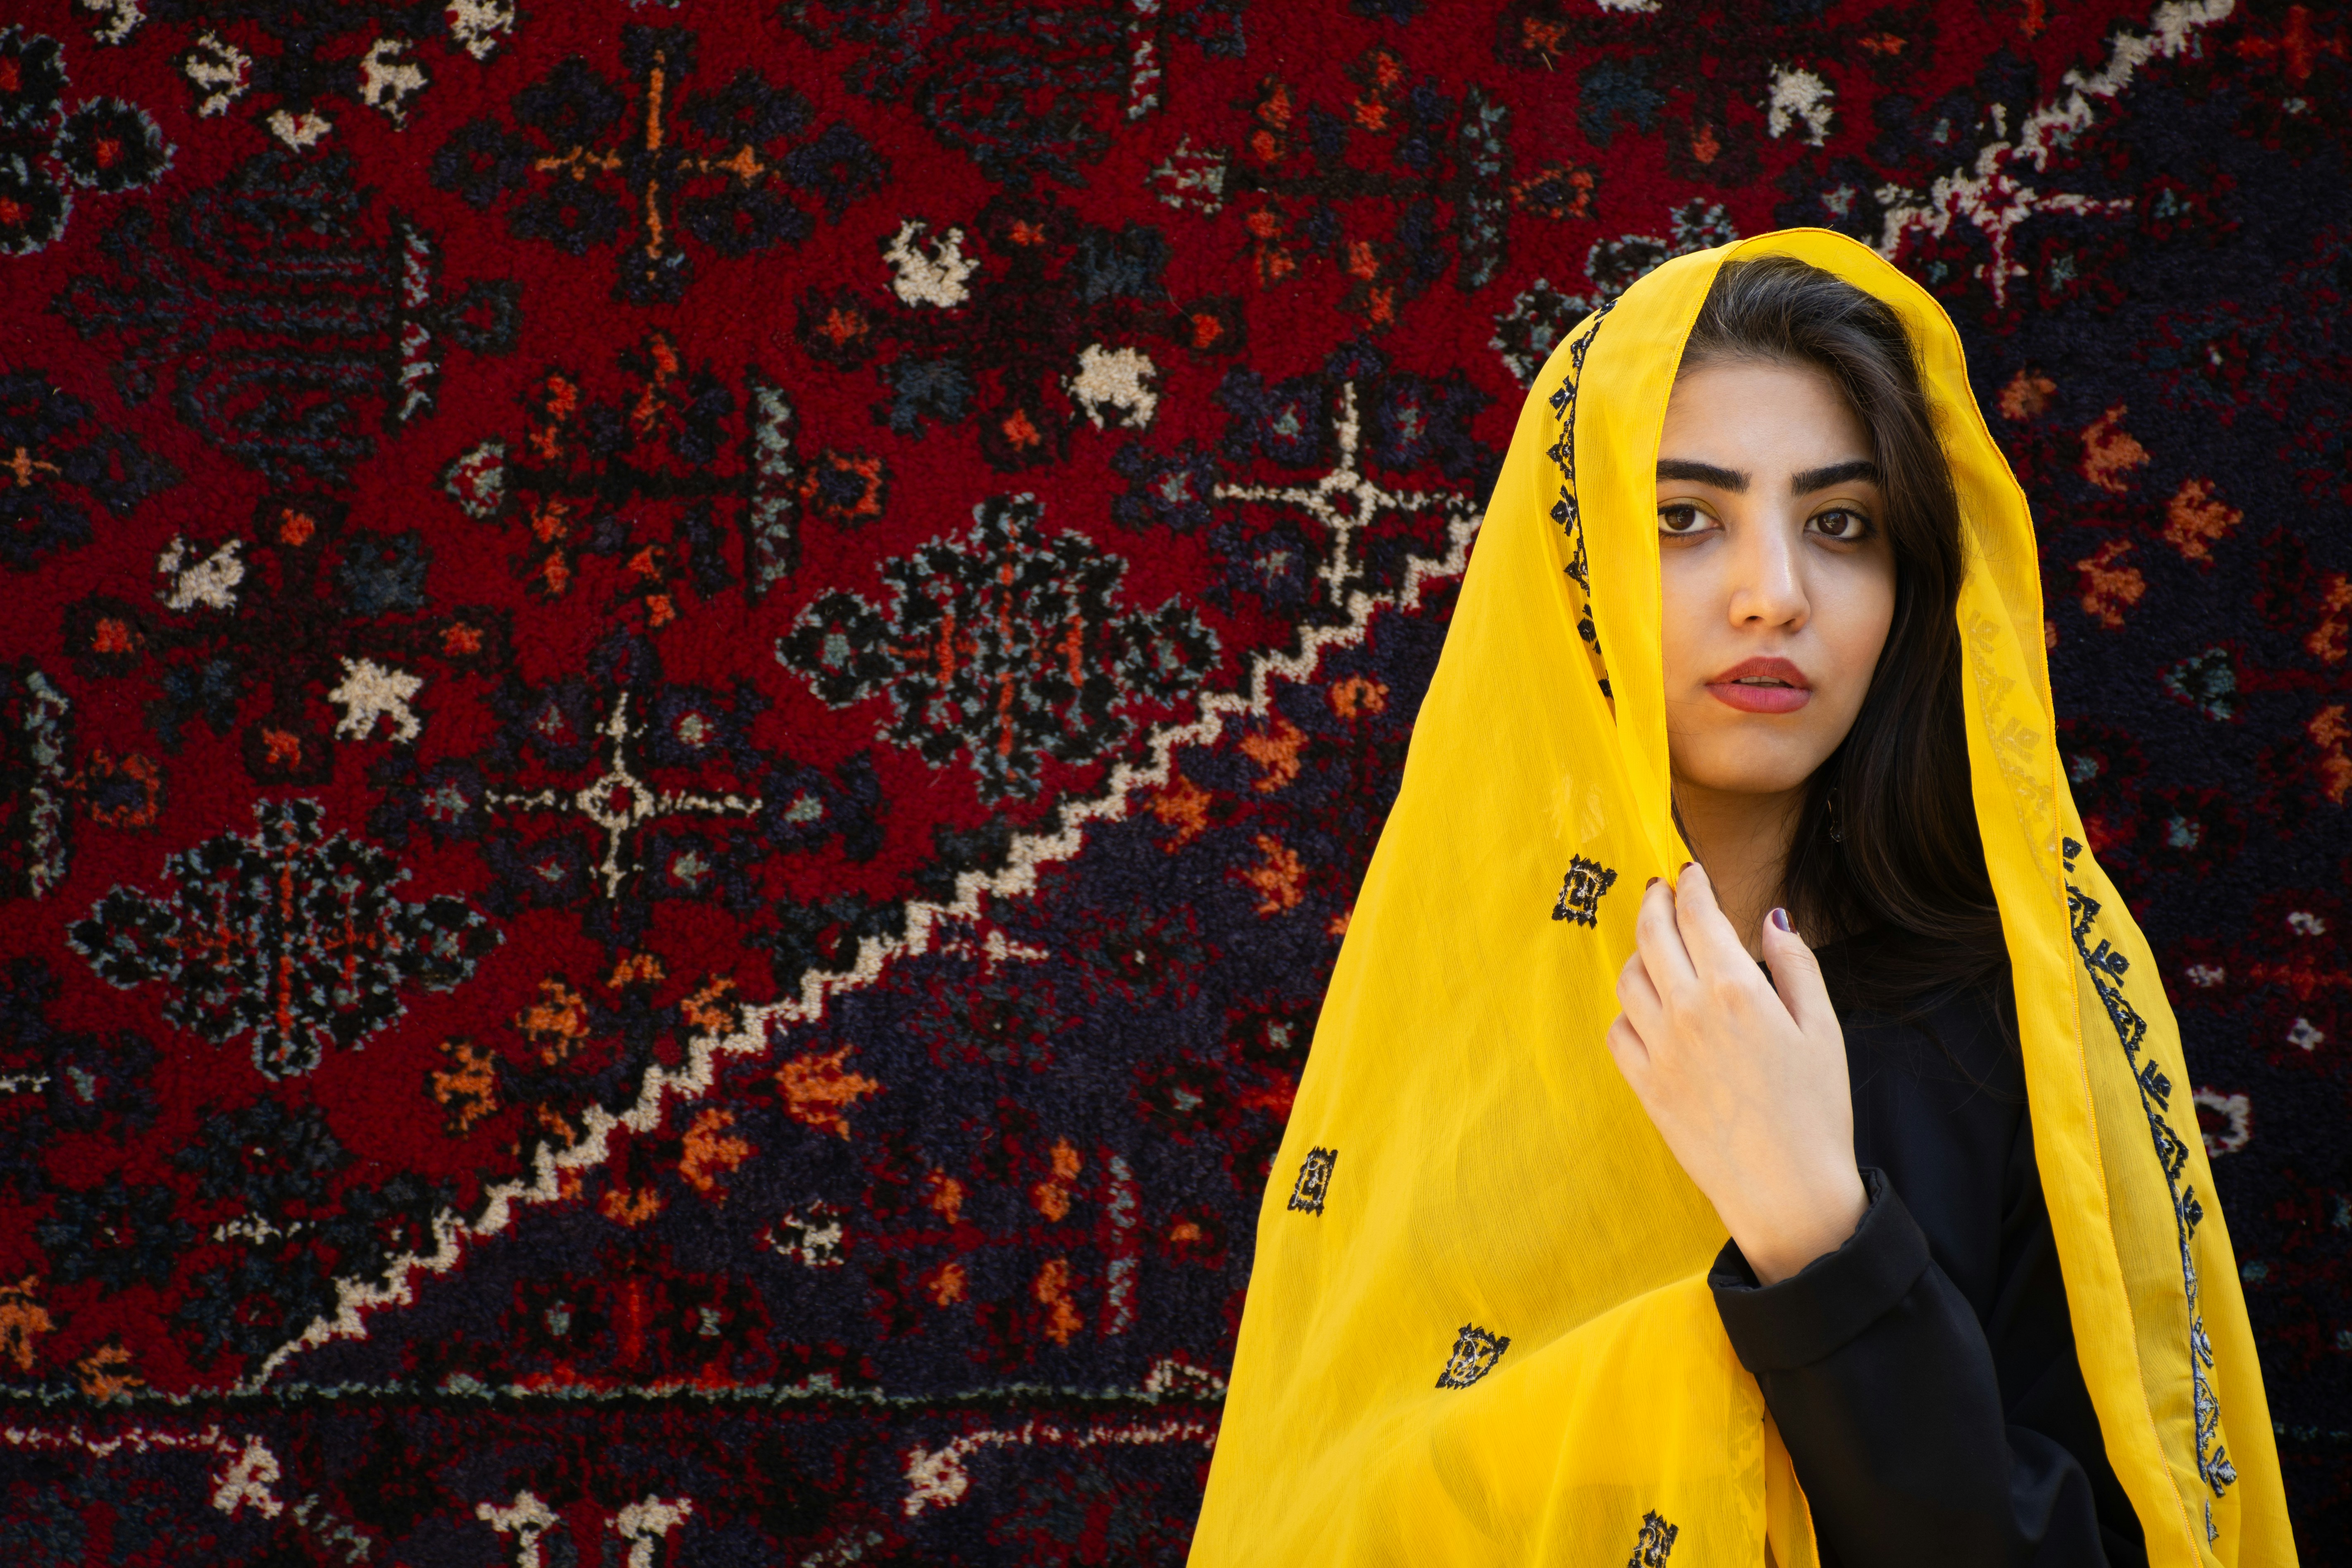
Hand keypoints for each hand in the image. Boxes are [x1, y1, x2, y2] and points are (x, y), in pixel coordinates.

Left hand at [1605, 863, 1866, 1284]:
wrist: (1787, 1190)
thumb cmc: (1816, 1110)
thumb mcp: (1823, 1028)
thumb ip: (1795, 965)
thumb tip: (1774, 917)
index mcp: (1736, 990)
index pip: (1699, 915)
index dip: (1691, 885)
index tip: (1689, 872)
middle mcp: (1688, 1012)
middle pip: (1653, 935)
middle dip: (1655, 902)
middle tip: (1659, 889)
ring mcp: (1660, 1049)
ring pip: (1629, 978)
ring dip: (1639, 952)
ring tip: (1655, 945)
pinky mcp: (1645, 1085)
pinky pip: (1619, 1031)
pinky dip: (1629, 1011)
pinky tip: (1648, 1009)